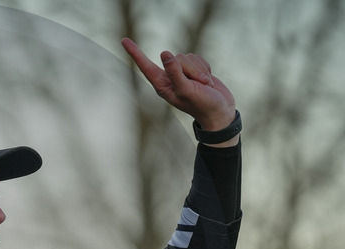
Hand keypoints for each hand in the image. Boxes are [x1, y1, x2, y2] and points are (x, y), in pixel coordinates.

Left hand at [121, 38, 235, 132]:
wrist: (220, 111)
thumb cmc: (202, 105)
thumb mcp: (187, 90)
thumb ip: (175, 72)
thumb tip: (164, 54)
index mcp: (162, 85)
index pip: (145, 66)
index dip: (135, 52)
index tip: (124, 40)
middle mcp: (169, 77)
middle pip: (176, 58)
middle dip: (191, 70)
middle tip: (198, 86)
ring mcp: (182, 73)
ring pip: (188, 57)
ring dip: (200, 71)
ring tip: (203, 86)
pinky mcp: (194, 69)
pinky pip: (198, 58)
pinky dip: (206, 69)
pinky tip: (207, 82)